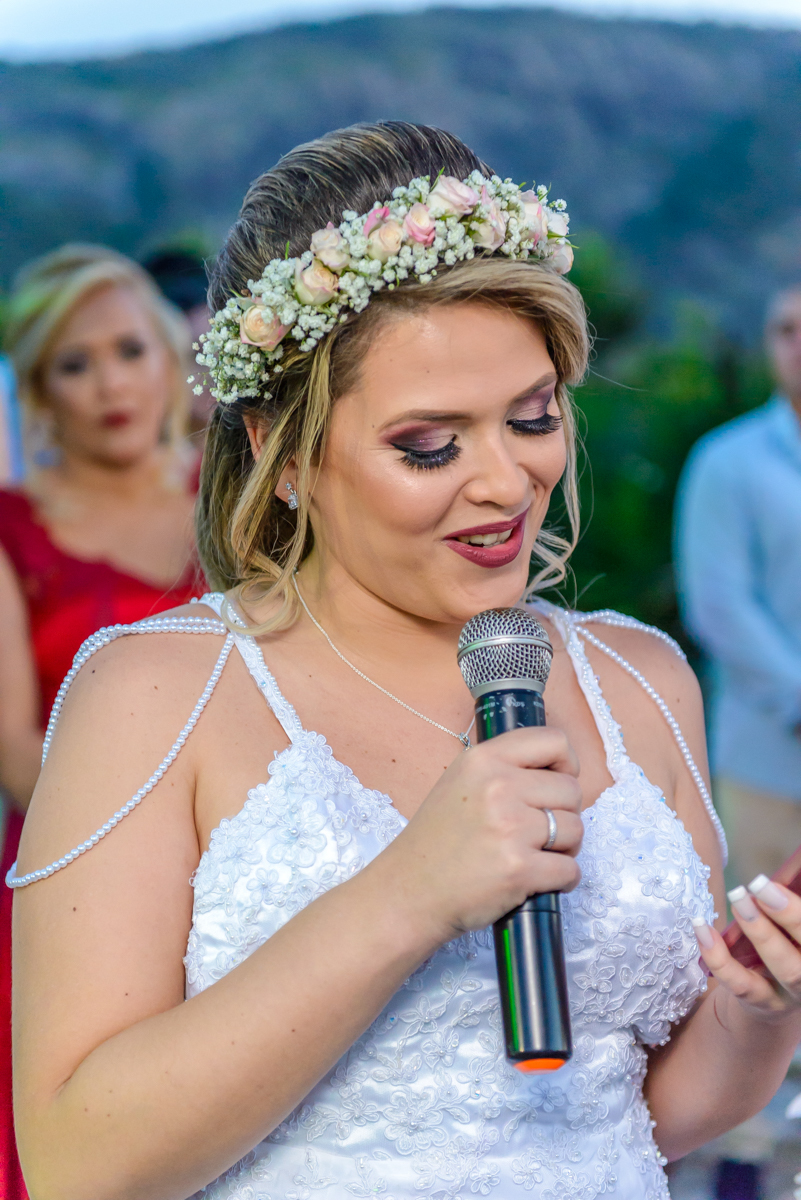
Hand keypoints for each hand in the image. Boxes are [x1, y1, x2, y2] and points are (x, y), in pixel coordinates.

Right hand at [376, 725, 583, 940]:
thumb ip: (503, 770)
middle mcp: (498, 786)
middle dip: (564, 814)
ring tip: (536, 856)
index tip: (556, 784)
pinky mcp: (518, 869)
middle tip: (538, 833)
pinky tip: (538, 880)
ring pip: (575, 829)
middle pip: (571, 789)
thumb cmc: (436, 842)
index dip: (566, 763)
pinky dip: (562, 880)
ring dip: (565, 848)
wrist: (407, 893)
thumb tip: (557, 771)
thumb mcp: (459, 783)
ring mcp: (509, 828)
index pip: (554, 740)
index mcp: (483, 760)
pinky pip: (570, 870)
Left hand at [693, 878, 800, 1020]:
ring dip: (760, 931)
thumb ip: (783, 910)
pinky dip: (719, 956)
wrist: (770, 994)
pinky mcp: (761, 1002)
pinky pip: (740, 982)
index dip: (799, 910)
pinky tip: (702, 927)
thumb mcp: (787, 930)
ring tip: (738, 898)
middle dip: (789, 916)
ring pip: (785, 968)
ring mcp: (791, 992)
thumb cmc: (783, 945)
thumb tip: (765, 877)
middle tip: (759, 884)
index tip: (777, 882)